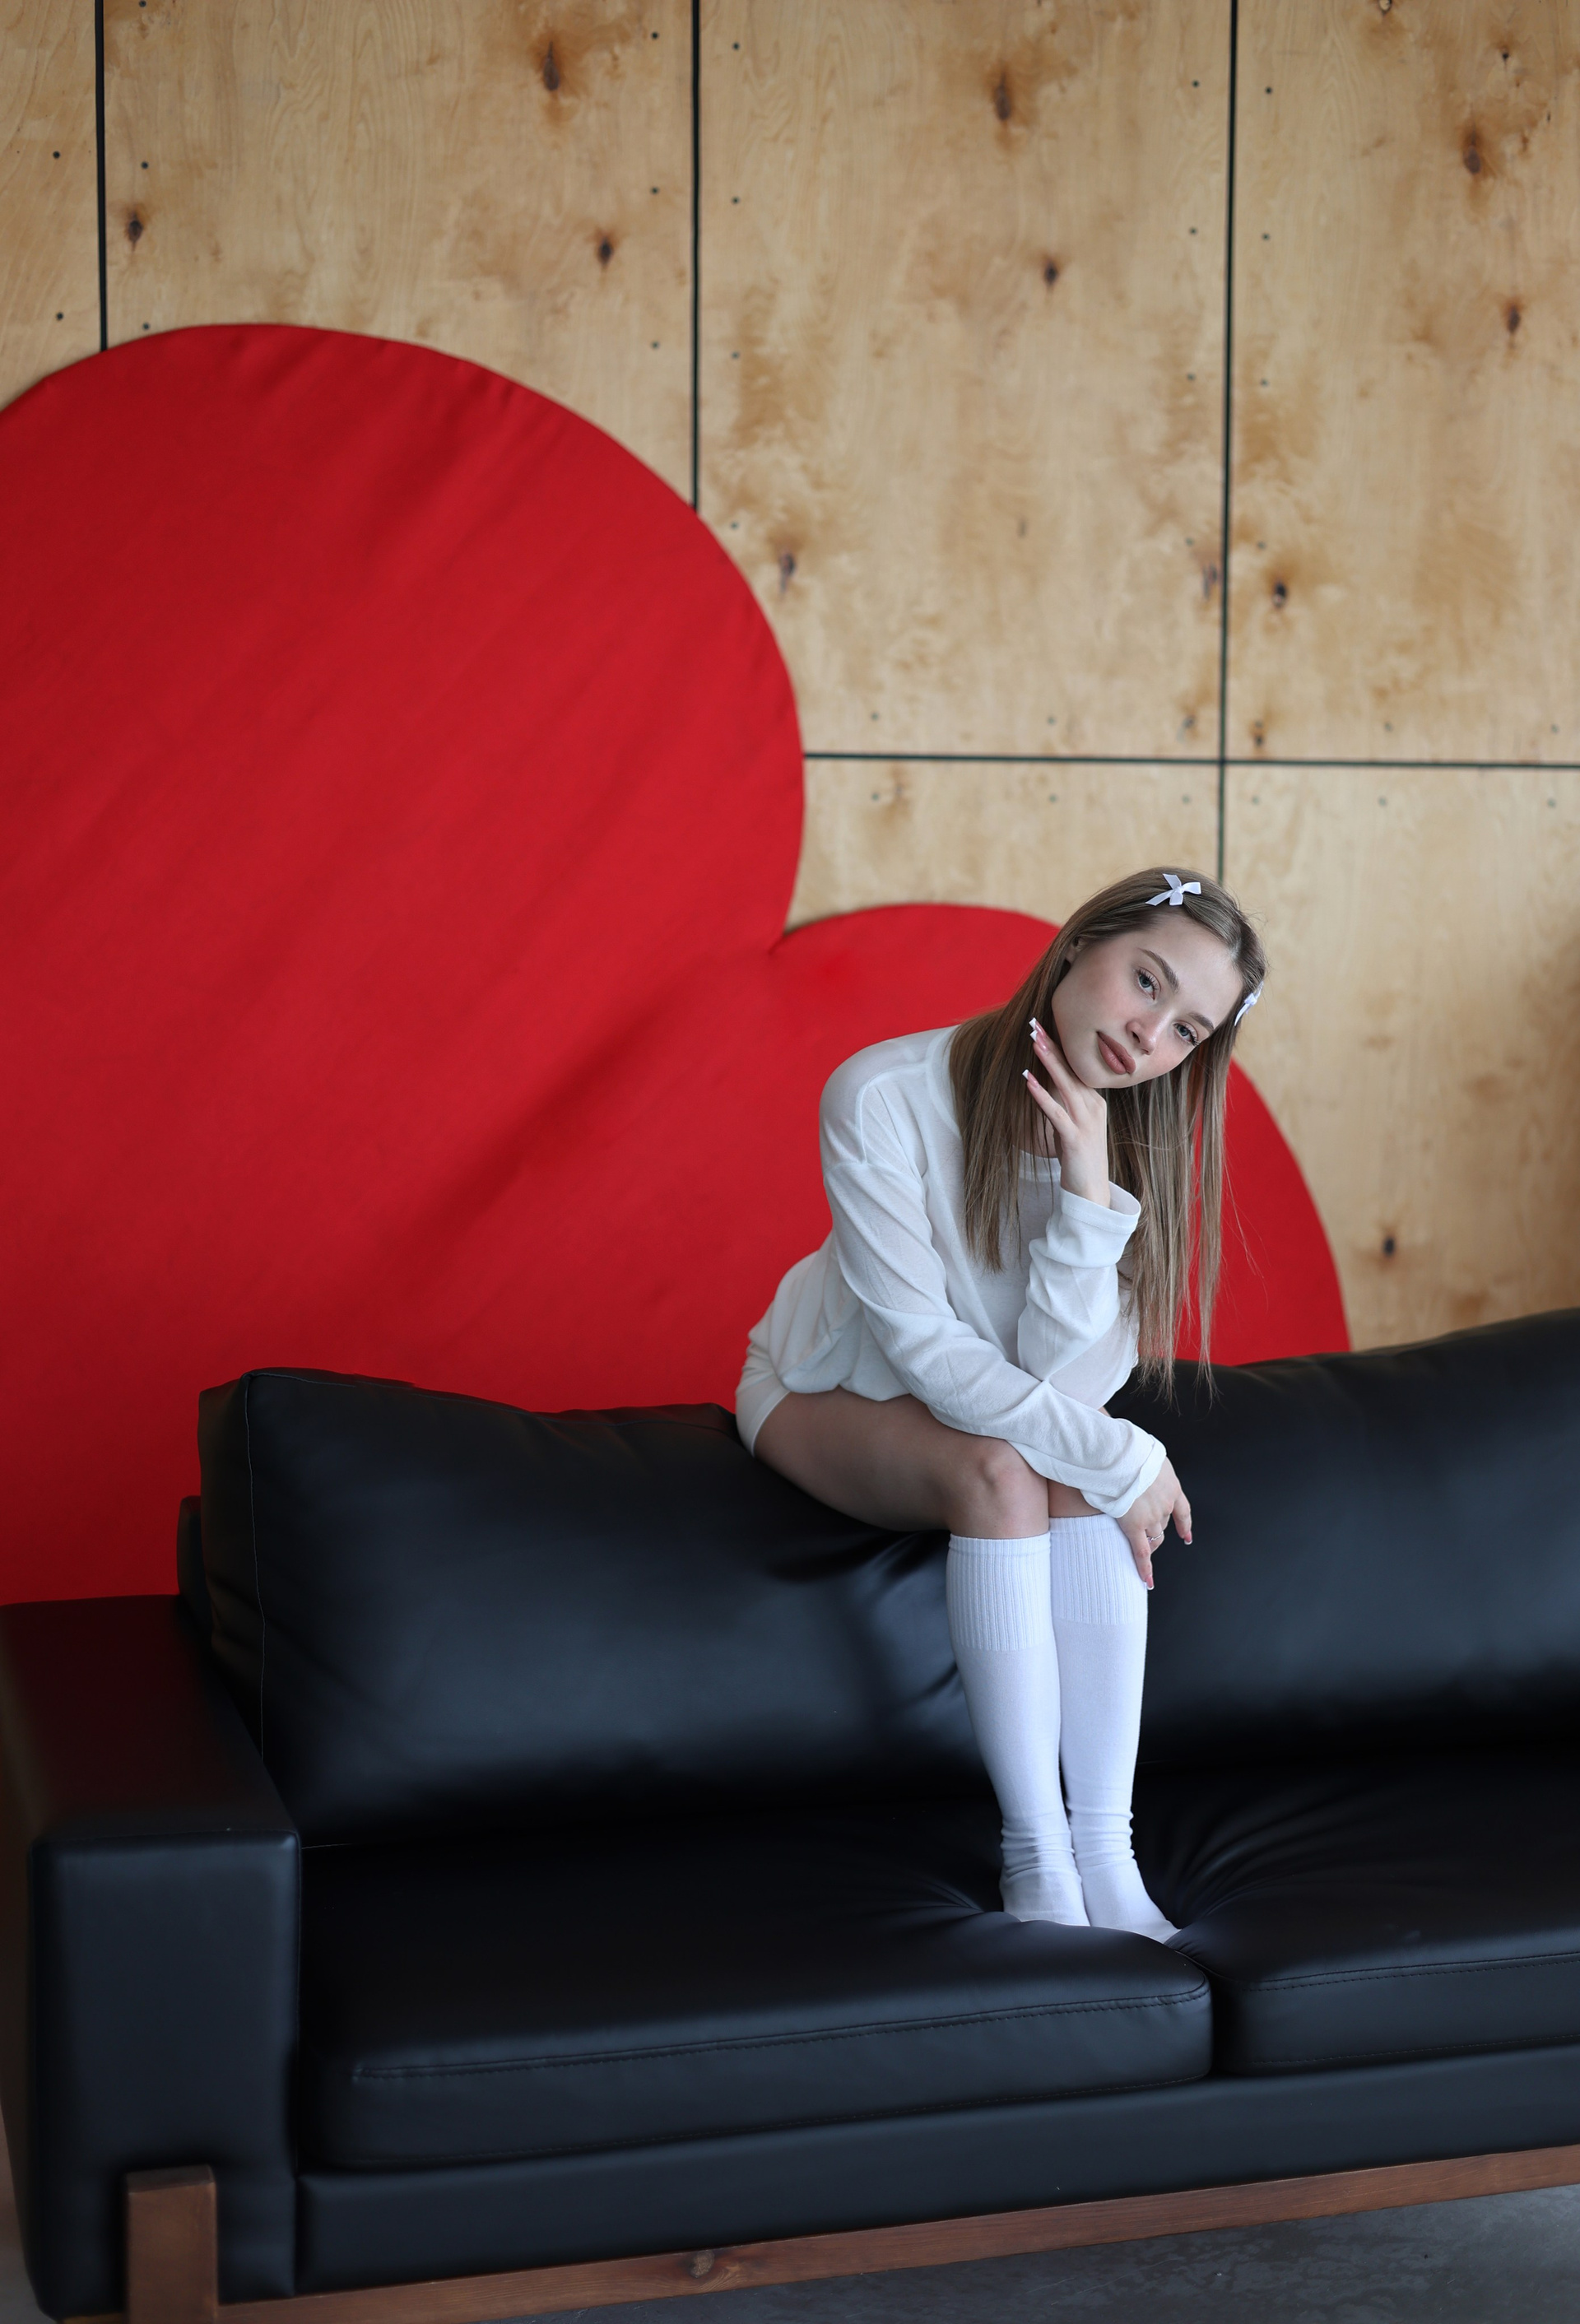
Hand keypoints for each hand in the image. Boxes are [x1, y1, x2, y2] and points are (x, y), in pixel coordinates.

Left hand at [1025, 1019, 1109, 1204]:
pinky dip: (1041, 1095)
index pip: (1076, 1069)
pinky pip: (1056, 1113)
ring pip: (1066, 1085)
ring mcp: (1086, 1123)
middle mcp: (1094, 1108)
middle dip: (1053, 1046)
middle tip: (1035, 1024)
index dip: (1060, 1048)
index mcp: (1094, 1103)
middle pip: (1072, 1070)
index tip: (1045, 1027)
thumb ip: (1064, 1104)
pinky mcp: (1074, 1139)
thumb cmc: (1079, 1159)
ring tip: (1033, 1041)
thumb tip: (1045, 1084)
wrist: (1091, 1193)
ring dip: (1049, 1062)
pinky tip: (1027, 1080)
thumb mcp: (1073, 1126)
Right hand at [1117, 1458, 1190, 1588]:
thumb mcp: (1147, 1454)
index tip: (1187, 1536)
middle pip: (1165, 1524)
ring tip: (1142, 1553)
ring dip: (1149, 1544)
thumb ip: (1147, 1465)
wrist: (1122, 1457)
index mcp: (1171, 1486)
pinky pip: (1141, 1551)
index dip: (1184, 1525)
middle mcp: (1165, 1504)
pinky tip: (1147, 1580)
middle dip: (1158, 1531)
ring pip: (1153, 1537)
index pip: (1183, 1511)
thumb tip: (1138, 1462)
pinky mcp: (1134, 1525)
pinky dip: (1145, 1568)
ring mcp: (1151, 1516)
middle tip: (1147, 1537)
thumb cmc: (1129, 1449)